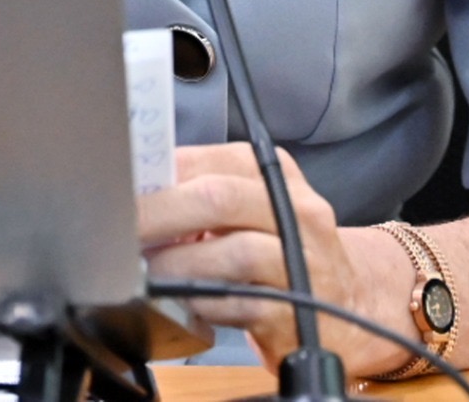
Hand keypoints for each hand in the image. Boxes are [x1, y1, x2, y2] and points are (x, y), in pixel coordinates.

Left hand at [137, 142, 419, 375]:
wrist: (353, 304)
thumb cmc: (284, 250)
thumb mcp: (251, 208)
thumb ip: (201, 195)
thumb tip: (132, 197)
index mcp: (271, 171)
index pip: (204, 160)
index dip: (154, 178)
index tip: (115, 193)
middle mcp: (294, 208)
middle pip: (216, 197)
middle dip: (157, 215)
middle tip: (117, 233)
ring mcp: (301, 258)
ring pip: (233, 251)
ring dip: (179, 265)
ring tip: (147, 274)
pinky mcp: (299, 309)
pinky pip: (244, 303)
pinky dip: (207, 303)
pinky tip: (186, 303)